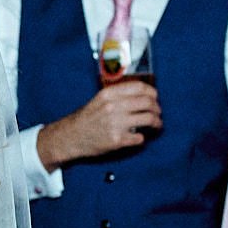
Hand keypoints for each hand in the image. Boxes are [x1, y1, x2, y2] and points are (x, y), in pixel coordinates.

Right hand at [42, 82, 161, 164]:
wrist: (70, 137)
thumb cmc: (86, 119)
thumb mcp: (99, 100)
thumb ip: (118, 96)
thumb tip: (143, 96)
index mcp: (109, 94)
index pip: (140, 87)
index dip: (152, 93)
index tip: (155, 98)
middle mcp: (113, 107)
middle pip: (148, 103)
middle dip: (157, 109)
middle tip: (157, 113)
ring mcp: (116, 124)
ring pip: (149, 119)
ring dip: (156, 123)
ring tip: (156, 126)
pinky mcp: (117, 140)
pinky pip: (140, 138)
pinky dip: (142, 138)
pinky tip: (139, 137)